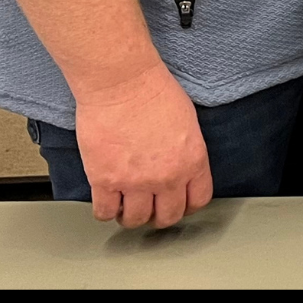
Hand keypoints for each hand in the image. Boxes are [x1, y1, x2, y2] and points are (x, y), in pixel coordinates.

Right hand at [72, 64, 212, 228]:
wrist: (122, 82)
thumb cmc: (153, 91)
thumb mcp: (188, 123)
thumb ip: (187, 152)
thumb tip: (181, 168)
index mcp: (192, 161)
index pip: (198, 201)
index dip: (186, 206)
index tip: (177, 204)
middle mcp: (167, 177)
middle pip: (167, 217)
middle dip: (159, 216)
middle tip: (150, 208)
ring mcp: (135, 182)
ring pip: (136, 220)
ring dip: (131, 216)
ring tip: (126, 206)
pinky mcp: (105, 180)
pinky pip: (104, 213)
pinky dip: (105, 212)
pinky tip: (107, 201)